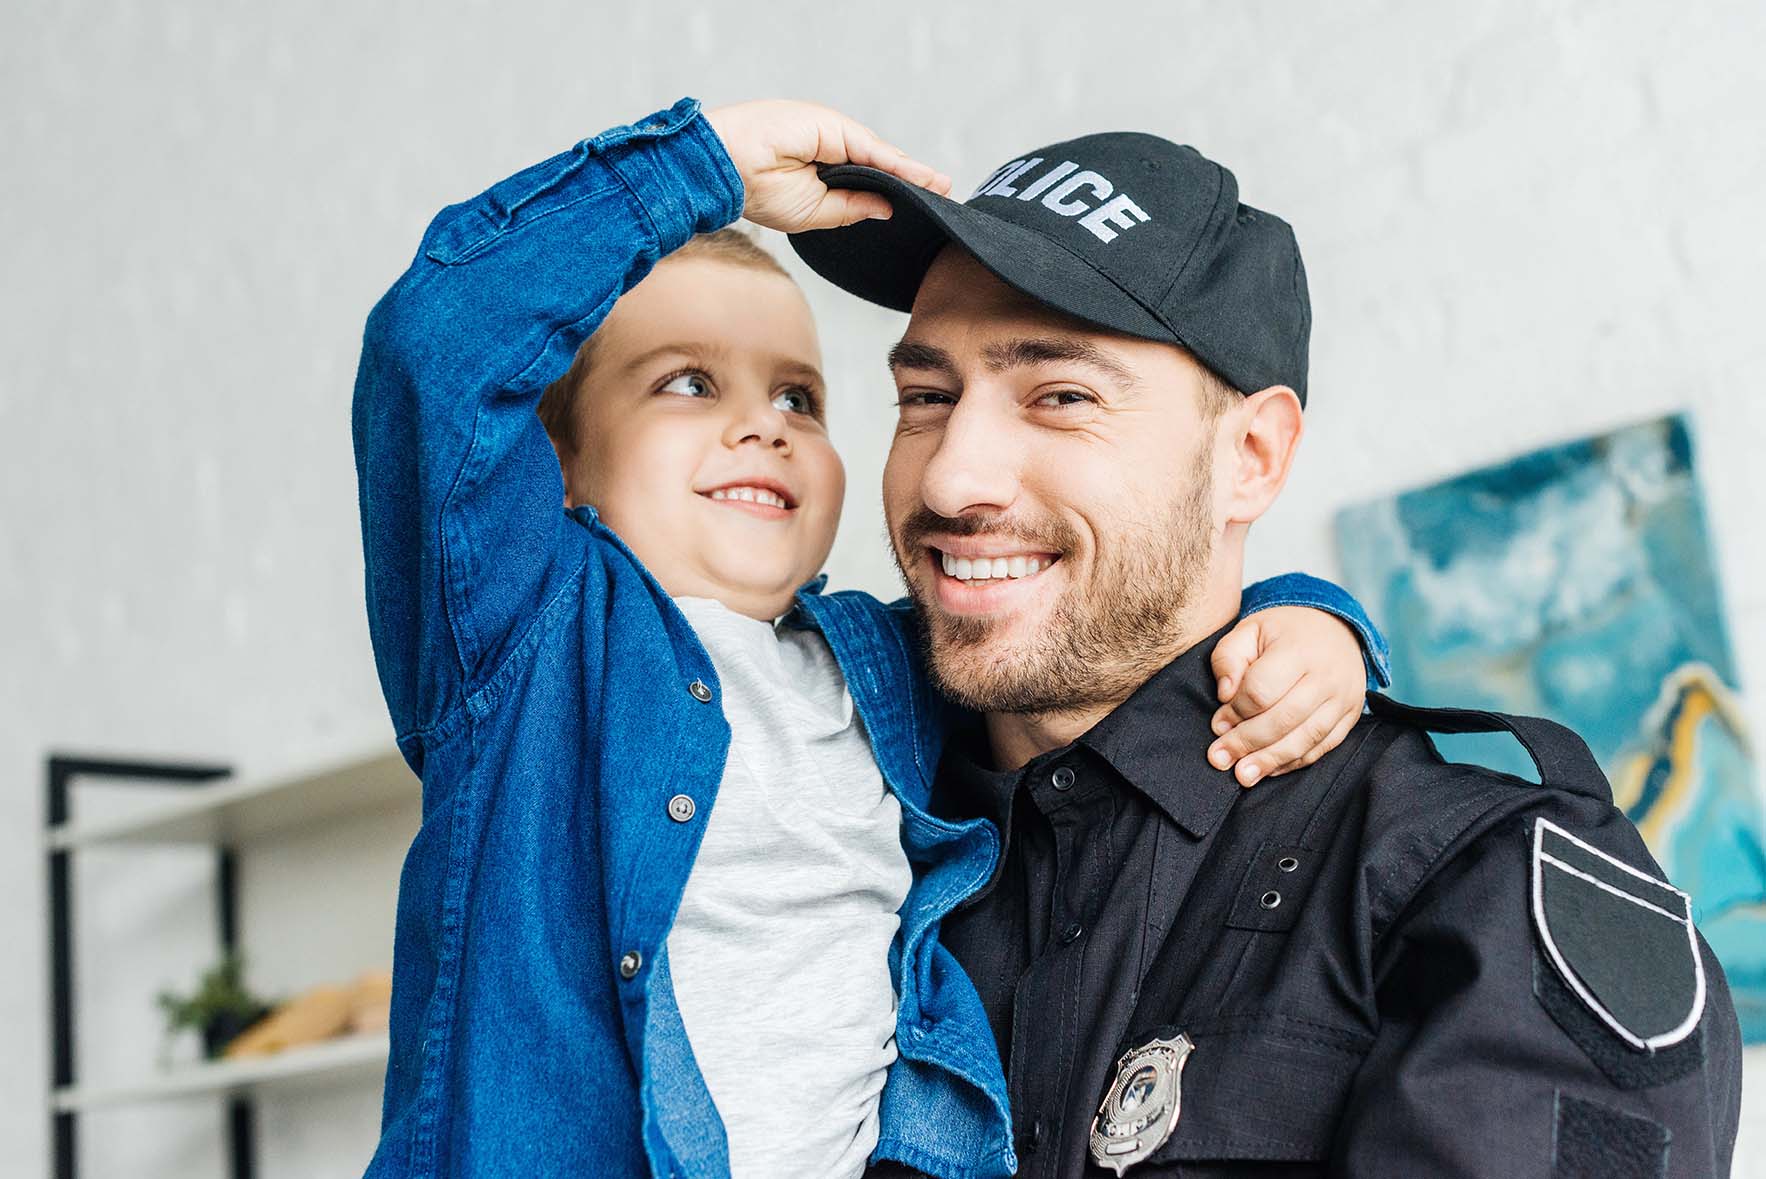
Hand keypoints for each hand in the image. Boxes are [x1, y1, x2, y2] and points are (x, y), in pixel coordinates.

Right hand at [704, 100, 950, 233]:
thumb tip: (888, 207)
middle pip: (881, 169)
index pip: (869, 183)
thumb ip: (852, 208)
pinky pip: (873, 151)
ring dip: (914, 174)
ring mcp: (834, 137)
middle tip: (945, 195)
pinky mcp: (834, 127)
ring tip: (943, 188)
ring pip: (882, 159)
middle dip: (913, 183)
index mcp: (824, 174)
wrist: (729, 169)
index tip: (925, 205)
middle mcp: (833, 152)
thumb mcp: (816, 213)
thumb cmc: (758, 192)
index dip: (897, 193)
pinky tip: (924, 179)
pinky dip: (899, 166)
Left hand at [1205, 607, 1366, 786]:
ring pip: (1305, 739)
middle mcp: (1327, 676)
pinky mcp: (1350, 716)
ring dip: (1270, 761)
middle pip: (1283, 719)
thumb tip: (1224, 695)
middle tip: (1219, 758)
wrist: (1335, 629)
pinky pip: (1322, 747)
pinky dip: (1294, 762)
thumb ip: (1228, 657)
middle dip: (1247, 743)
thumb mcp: (1249, 630)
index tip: (1217, 724)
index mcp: (1299, 649)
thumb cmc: (1282, 632)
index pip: (1262, 690)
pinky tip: (1269, 769)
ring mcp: (1344, 698)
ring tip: (1243, 775)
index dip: (1236, 711)